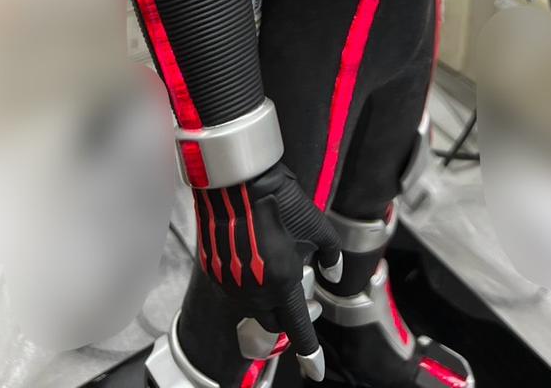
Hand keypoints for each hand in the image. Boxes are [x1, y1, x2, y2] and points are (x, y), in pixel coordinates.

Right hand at [193, 161, 342, 380]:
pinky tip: (259, 260)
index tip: (315, 370)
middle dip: (289, 319)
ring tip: (280, 271)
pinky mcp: (217, 271)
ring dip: (269, 300)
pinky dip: (252, 285)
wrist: (238, 183)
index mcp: (281, 282)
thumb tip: (333, 274)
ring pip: (254, 307)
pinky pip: (238, 290)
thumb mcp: (318, 225)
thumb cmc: (279, 201)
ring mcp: (233, 283)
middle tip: (303, 301)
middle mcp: (255, 290)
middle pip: (274, 323)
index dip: (309, 352)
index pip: (298, 327)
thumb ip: (331, 255)